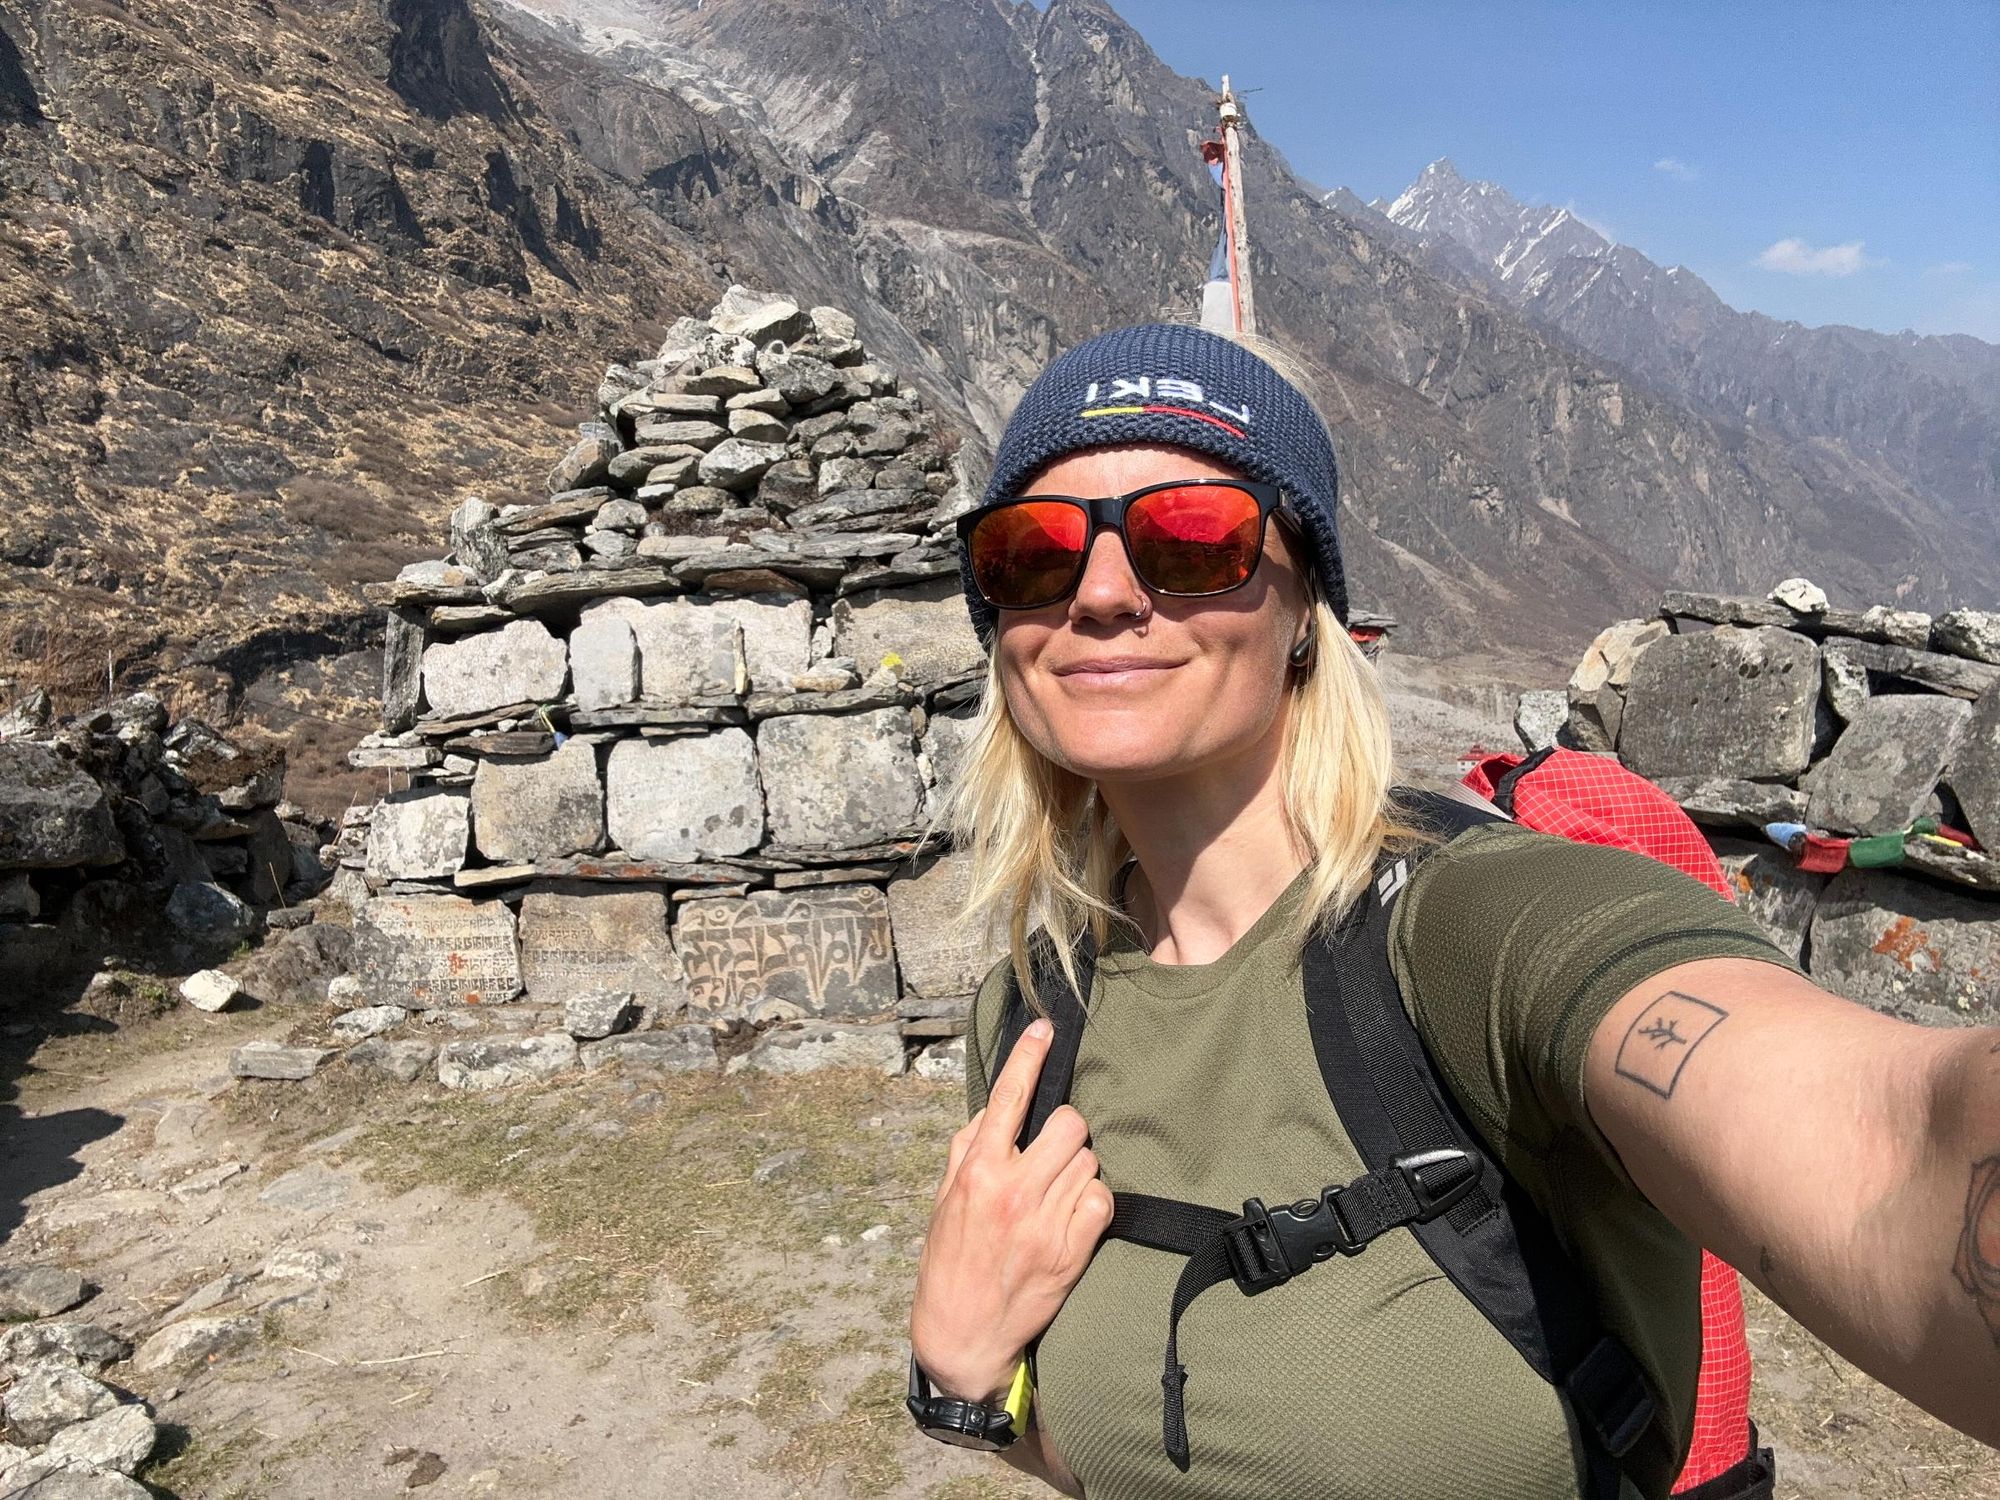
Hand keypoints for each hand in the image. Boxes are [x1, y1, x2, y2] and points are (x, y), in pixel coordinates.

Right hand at [910, 1018, 1114, 1401]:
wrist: (963, 1338)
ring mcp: (1045, 1221)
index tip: (1043, 1029)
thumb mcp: (943, 1202)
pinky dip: (1092, 1203)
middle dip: (1066, 1134)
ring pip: (1089, 1160)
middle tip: (1052, 1155)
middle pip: (1070, 1125)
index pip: (1008, 1098)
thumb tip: (994, 1112)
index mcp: (976, 1171)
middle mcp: (1012, 1190)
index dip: (1028, 1057)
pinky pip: (1102, 1199)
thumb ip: (967, 1152)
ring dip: (1078, 1169)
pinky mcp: (1072, 1250)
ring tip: (1056, 1195)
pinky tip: (1071, 1218)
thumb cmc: (949, 1265)